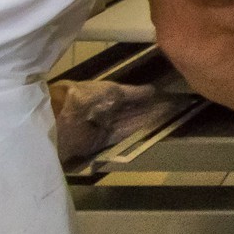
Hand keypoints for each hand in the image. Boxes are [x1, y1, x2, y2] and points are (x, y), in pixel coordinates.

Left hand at [49, 80, 175, 162]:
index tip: (164, 96)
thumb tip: (153, 90)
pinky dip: (138, 132)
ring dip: (147, 120)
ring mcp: (103, 128)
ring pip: (130, 123)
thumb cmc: (84, 97)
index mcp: (102, 96)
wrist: (61, 117)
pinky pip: (123, 136)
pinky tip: (154, 127)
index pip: (128, 97)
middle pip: (131, 111)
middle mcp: (103, 112)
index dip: (145, 97)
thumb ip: (132, 93)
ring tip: (169, 116)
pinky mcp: (102, 143)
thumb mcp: (111, 90)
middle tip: (173, 107)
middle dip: (149, 109)